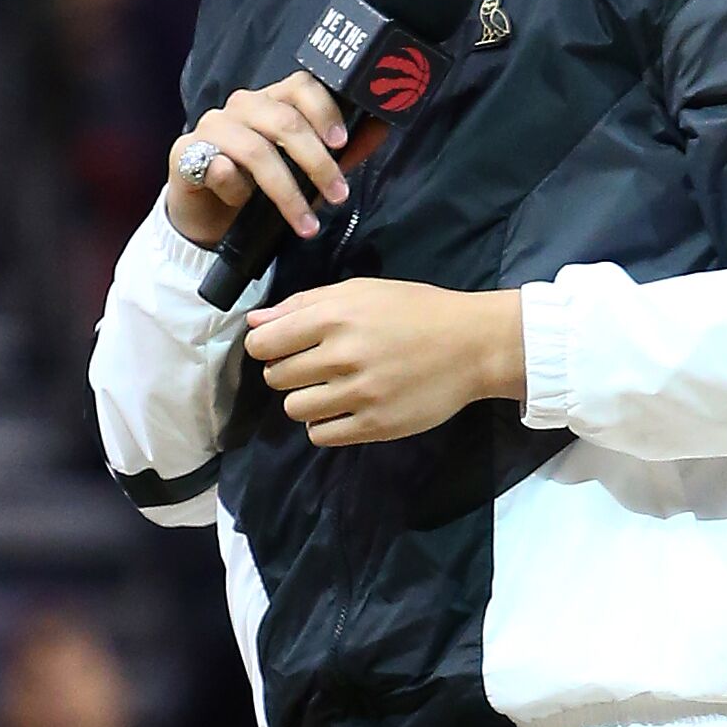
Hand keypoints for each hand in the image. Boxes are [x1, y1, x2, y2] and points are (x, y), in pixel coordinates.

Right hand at [167, 71, 348, 248]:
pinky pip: (216, 167)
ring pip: (255, 149)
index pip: (301, 86)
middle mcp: (242, 106)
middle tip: (338, 195)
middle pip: (284, 120)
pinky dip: (236, 189)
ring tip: (306, 223)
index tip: (342, 143)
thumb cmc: (261, 189)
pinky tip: (244, 205)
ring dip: (286, 191)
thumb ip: (342, 152)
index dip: (324, 111)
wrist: (209, 221)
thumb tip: (380, 128)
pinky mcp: (185, 153)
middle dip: (317, 162)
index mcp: (273, 101)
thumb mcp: (307, 174)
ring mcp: (211, 126)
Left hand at [244, 278, 524, 445]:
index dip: (265, 346)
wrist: (472, 345)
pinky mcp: (375, 426)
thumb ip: (303, 304)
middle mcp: (342, 356)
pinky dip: (326, 424)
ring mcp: (359, 395)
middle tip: (316, 365)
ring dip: (306, 399)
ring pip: (294, 409)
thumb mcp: (360, 291)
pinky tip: (345, 408)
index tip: (281, 346)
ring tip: (332, 388)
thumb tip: (254, 322)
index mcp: (334, 317)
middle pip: (276, 378)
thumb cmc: (415, 310)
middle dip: (288, 371)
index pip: (263, 343)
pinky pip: (321, 435)